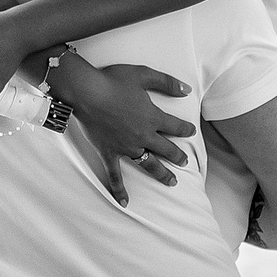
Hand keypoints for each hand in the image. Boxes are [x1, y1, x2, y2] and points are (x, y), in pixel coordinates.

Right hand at [57, 58, 194, 208]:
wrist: (86, 92)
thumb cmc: (113, 80)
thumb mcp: (143, 74)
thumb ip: (167, 82)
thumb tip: (187, 90)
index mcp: (152, 117)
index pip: (176, 126)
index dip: (186, 128)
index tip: (191, 131)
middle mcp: (143, 136)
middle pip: (167, 149)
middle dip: (178, 156)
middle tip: (185, 162)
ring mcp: (126, 147)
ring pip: (149, 164)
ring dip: (162, 174)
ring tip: (172, 182)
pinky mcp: (109, 153)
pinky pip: (115, 175)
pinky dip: (119, 189)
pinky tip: (124, 202)